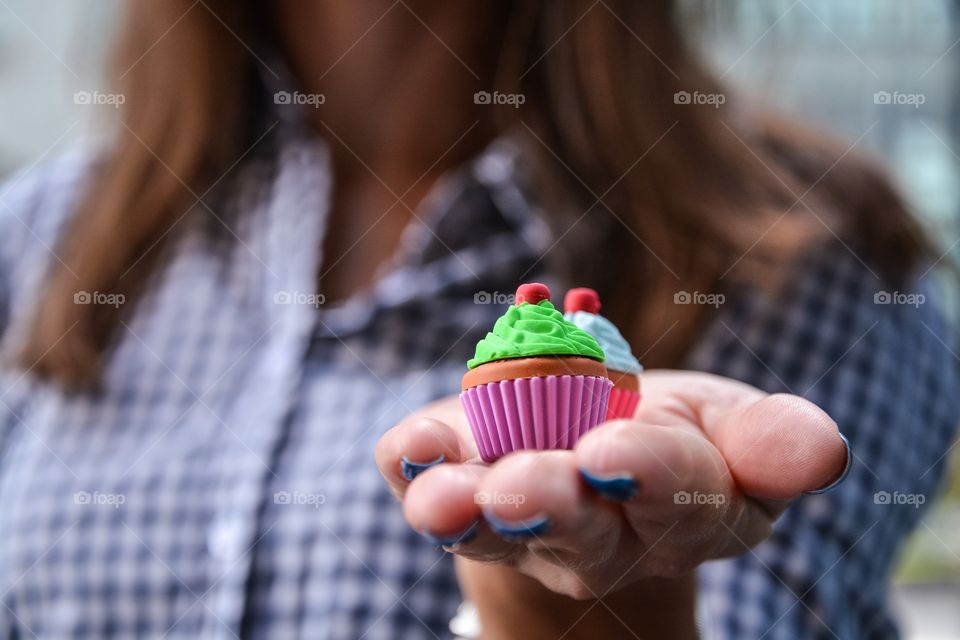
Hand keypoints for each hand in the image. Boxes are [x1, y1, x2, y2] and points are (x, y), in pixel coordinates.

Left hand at [375, 370, 847, 602]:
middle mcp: (596, 532)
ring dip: (463, 511)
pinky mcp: (459, 481)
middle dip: (551, 507)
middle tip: (520, 490)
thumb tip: (826, 450)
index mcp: (682, 511)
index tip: (617, 454)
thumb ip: (771, 442)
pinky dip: (414, 463)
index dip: (651, 478)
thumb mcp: (734, 427)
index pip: (679, 503)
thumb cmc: (673, 432)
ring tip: (441, 499)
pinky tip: (407, 449)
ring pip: (490, 526)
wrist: (592, 440)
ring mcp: (517, 515)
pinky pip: (427, 481)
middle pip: (577, 531)